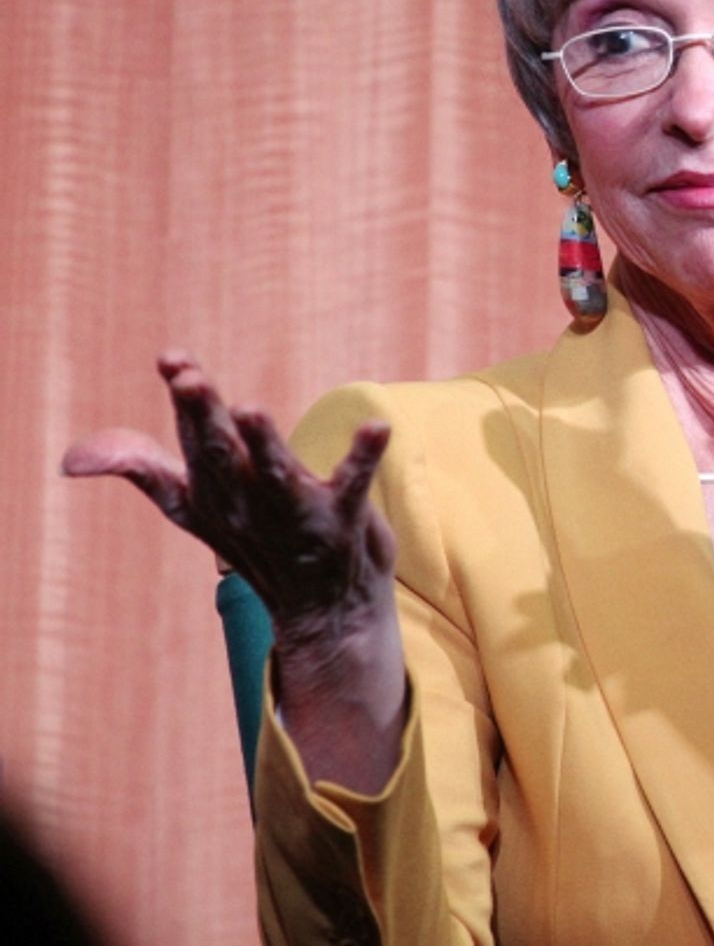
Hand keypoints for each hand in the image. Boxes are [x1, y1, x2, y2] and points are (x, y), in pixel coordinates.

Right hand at [63, 353, 406, 785]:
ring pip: (278, 476)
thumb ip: (146, 471)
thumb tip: (76, 456)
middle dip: (206, 418)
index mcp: (215, 496)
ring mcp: (296, 516)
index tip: (174, 360)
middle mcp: (249, 506)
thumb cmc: (259, 542)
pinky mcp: (344, 524)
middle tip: (190, 379)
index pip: (193, 443)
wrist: (324, 612)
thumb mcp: (198, 508)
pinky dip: (365, 457)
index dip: (185, 404)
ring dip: (265, 443)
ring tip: (251, 409)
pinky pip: (355, 487)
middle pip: (223, 456)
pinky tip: (379, 428)